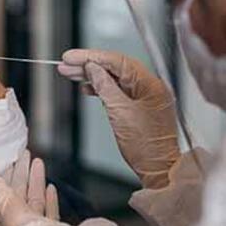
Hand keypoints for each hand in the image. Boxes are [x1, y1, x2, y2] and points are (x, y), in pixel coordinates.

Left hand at [0, 150, 59, 225]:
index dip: (3, 175)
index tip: (8, 160)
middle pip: (17, 196)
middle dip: (21, 174)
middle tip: (24, 154)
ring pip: (34, 201)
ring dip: (35, 180)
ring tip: (37, 162)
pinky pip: (48, 213)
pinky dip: (49, 200)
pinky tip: (51, 188)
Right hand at [59, 49, 180, 189]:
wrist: (159, 169)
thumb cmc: (146, 148)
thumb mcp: (119, 114)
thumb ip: (105, 87)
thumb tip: (93, 68)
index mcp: (150, 84)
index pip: (117, 60)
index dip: (92, 56)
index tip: (72, 57)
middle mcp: (150, 86)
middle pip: (116, 67)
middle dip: (89, 65)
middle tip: (66, 65)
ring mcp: (146, 96)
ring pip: (115, 78)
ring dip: (93, 76)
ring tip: (70, 74)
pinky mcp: (140, 106)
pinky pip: (119, 91)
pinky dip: (102, 88)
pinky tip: (87, 88)